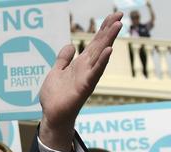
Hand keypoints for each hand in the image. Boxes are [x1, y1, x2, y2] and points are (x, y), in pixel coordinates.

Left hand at [38, 12, 121, 151]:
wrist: (52, 115)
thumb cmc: (55, 96)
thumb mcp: (57, 72)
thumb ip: (63, 59)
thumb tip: (71, 45)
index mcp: (80, 64)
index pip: (94, 43)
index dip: (103, 29)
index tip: (114, 16)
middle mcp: (86, 69)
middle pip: (99, 46)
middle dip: (109, 30)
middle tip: (120, 15)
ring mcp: (86, 77)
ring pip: (99, 56)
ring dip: (108, 41)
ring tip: (117, 26)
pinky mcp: (83, 87)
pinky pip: (94, 73)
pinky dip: (101, 62)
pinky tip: (108, 51)